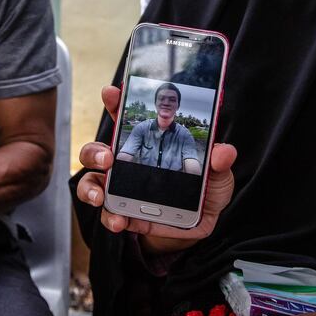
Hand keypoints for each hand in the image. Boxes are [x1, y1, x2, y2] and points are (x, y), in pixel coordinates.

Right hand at [76, 85, 236, 253]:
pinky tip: (120, 220)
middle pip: (96, 151)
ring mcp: (120, 188)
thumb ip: (218, 162)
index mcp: (147, 143)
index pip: (124, 118)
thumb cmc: (204, 190)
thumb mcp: (216, 174)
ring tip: (102, 197)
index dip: (115, 102)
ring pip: (91, 182)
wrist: (199, 223)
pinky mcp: (123, 213)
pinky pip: (108, 213)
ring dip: (91, 188)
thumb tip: (224, 151)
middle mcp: (127, 163)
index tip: (111, 93)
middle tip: (109, 158)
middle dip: (95, 152)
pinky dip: (110, 217)